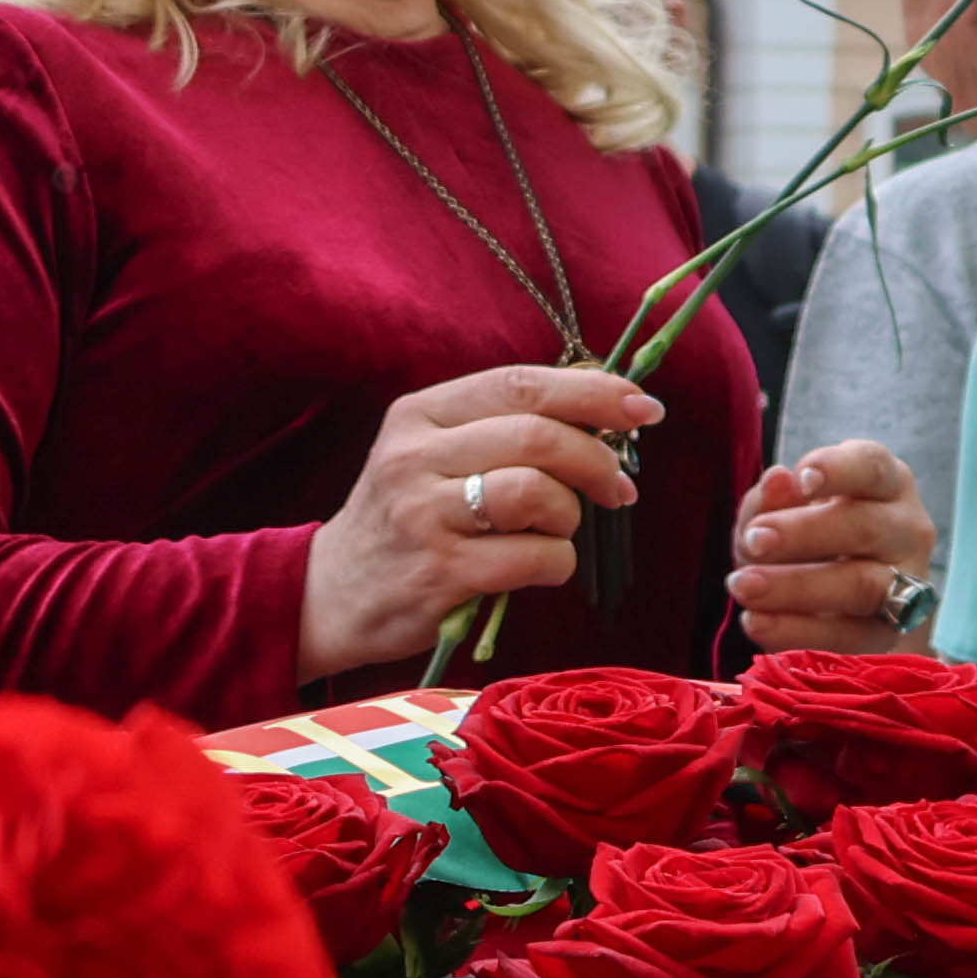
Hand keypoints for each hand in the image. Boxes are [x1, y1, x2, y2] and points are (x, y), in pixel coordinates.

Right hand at [297, 362, 654, 679]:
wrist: (333, 593)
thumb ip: (502, 427)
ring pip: (538, 493)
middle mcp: (414, 456)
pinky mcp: (440, 572)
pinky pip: (537, 558)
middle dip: (598, 460)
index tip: (643, 409)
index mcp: (419, 415)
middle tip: (618, 487)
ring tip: (560, 531)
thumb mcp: (432, 454)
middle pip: (538, 435)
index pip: (519, 384)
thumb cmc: (406, 518)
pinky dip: (558, 564)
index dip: (593, 391)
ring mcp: (423, 515)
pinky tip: (538, 568)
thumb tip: (607, 406)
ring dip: (572, 515)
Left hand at [726, 435, 938, 652]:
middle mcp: (906, 529)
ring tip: (743, 586)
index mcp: (885, 484)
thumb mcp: (784, 510)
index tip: (802, 477)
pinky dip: (797, 631)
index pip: (873, 467)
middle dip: (804, 534)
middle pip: (865, 527)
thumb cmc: (808, 537)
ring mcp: (907, 583)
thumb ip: (774, 498)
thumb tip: (777, 479)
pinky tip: (756, 621)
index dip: (840, 469)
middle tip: (754, 540)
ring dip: (796, 587)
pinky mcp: (889, 633)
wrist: (841, 604)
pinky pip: (848, 636)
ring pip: (862, 585)